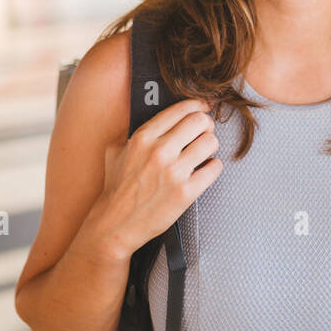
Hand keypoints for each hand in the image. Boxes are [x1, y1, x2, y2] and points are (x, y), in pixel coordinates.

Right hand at [91, 98, 222, 255]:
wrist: (115, 225)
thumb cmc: (117, 189)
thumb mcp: (116, 151)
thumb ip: (134, 131)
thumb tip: (156, 117)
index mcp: (143, 137)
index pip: (181, 109)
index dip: (197, 105)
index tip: (203, 107)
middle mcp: (160, 151)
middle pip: (200, 121)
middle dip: (206, 125)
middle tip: (203, 132)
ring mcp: (174, 172)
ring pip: (211, 142)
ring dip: (210, 147)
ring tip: (202, 154)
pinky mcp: (186, 193)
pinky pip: (215, 168)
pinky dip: (213, 167)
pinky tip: (204, 170)